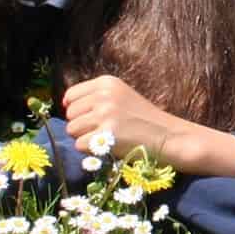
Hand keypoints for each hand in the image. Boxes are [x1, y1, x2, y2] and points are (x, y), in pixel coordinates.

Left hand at [62, 75, 234, 175]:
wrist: (169, 136)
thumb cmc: (145, 120)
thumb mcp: (122, 98)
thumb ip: (96, 98)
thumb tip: (64, 106)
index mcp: (107, 82)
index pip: (71, 96)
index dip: (75, 110)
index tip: (89, 119)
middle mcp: (104, 95)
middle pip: (70, 114)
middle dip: (81, 126)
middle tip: (102, 132)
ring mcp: (105, 114)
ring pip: (72, 130)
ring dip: (85, 139)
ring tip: (106, 139)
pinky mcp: (107, 134)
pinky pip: (80, 145)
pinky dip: (91, 151)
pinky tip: (109, 147)